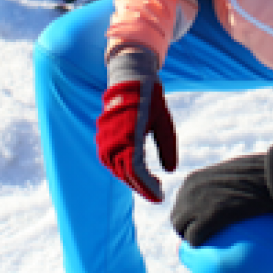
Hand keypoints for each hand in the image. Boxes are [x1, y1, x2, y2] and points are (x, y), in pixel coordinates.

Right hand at [97, 46, 178, 201]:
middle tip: (158, 195)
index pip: (135, 169)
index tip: (160, 196)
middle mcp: (113, 137)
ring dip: (131, 180)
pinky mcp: (103, 135)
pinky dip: (123, 169)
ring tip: (149, 186)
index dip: (147, 186)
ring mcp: (105, 137)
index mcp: (129, 133)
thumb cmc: (149, 97)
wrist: (129, 76)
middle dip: (141, 187)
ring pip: (116, 168)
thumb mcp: (164, 120)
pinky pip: (111, 159)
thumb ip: (167, 145)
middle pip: (125, 172)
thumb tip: (170, 171)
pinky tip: (136, 173)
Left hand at [170, 143, 272, 246]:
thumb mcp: (232, 175)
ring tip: (210, 244)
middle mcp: (189, 190)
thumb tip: (227, 198)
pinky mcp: (208, 217)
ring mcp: (197, 204)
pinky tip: (212, 248)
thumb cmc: (260, 175)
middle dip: (188, 230)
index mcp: (194, 179)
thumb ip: (221, 186)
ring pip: (182, 231)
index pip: (180, 204)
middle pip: (177, 219)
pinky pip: (193, 239)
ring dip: (193, 239)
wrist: (272, 177)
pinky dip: (200, 245)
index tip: (203, 225)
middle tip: (207, 238)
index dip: (190, 217)